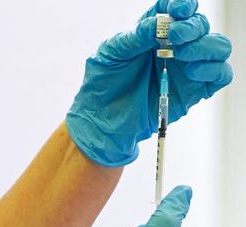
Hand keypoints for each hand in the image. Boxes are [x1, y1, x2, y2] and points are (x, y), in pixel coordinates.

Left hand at [67, 0, 232, 166]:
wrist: (101, 120)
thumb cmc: (102, 84)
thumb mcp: (111, 54)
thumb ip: (134, 37)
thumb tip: (159, 23)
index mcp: (154, 32)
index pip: (178, 9)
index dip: (183, 4)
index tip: (178, 9)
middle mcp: (175, 47)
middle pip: (200, 25)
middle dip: (192, 26)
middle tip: (174, 36)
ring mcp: (187, 68)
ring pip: (218, 46)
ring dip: (205, 45)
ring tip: (182, 54)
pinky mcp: (195, 91)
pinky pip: (221, 75)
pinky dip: (214, 69)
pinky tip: (192, 72)